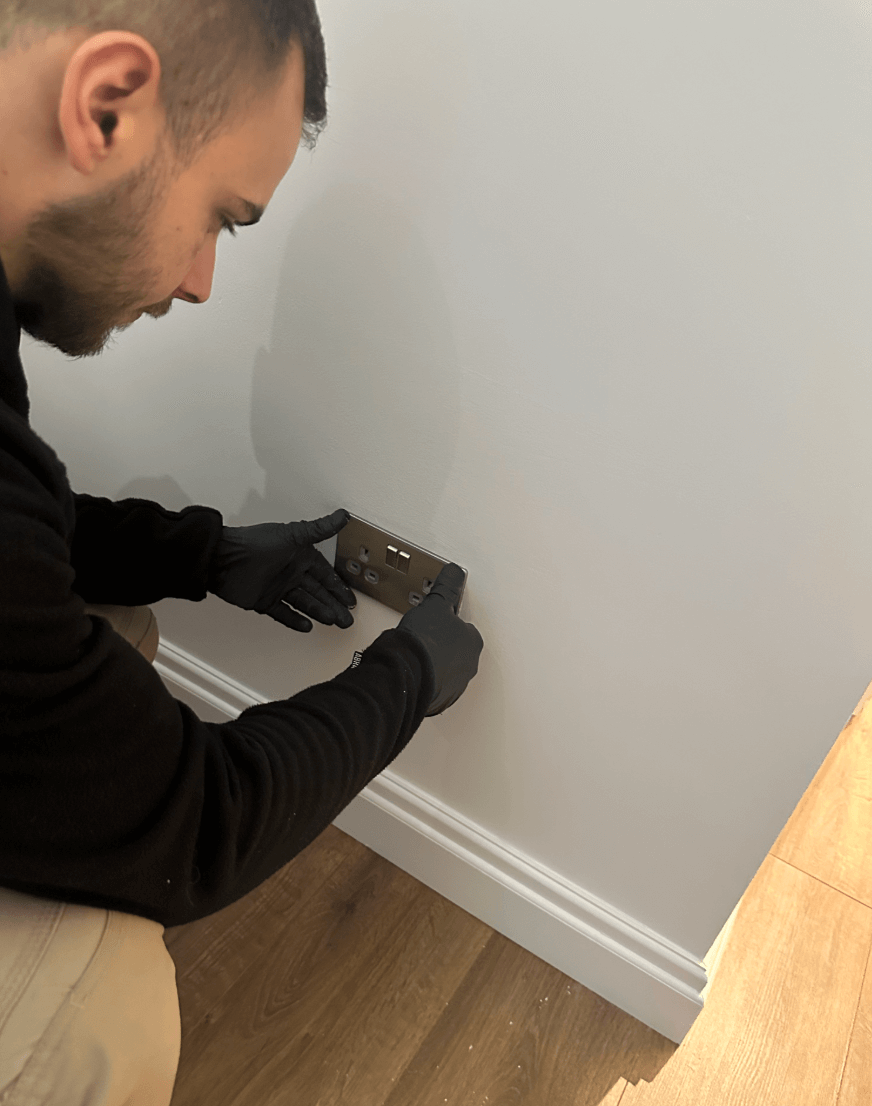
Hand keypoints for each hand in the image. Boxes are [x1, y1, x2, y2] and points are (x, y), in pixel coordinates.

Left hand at [207, 509, 356, 631]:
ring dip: (320, 612)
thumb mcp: (292, 535)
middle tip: (347, 619)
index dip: (338, 587)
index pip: (325, 574)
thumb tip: (342, 516)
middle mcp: (289, 572)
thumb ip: (319, 529)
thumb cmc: (254, 543)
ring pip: (305, 604)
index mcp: (299, 556)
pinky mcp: (264, 601)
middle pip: (318, 592)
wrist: (222, 560)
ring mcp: (277, 588)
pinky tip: (307, 626)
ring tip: (334, 622)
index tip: (350, 599)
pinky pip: (283, 613)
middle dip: (334, 605)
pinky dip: (295, 620)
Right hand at [395, 563, 483, 715]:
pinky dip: (425, 681)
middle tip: (426, 638)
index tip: (438, 621)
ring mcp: (455, 685)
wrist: (407, 671)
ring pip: (447, 671)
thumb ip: (447, 587)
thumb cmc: (425, 641)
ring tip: (416, 655)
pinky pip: (434, 688)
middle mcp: (469, 666)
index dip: (449, 623)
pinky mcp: (438, 700)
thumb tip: (454, 572)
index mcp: (473, 642)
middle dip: (443, 645)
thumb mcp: (436, 603)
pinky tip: (413, 671)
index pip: (466, 629)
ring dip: (435, 665)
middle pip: (458, 651)